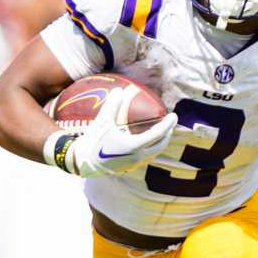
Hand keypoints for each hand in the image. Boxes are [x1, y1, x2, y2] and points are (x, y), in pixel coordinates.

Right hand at [49, 86, 178, 177]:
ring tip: (161, 132)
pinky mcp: (129, 167)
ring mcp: (134, 163)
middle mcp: (138, 156)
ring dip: (160, 142)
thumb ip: (112, 105)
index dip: (168, 124)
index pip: (158, 134)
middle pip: (160, 145)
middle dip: (167, 134)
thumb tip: (119, 90)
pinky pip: (146, 157)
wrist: (84, 162)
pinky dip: (151, 148)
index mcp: (134, 145)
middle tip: (169, 124)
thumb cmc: (94, 141)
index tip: (174, 115)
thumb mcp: (102, 121)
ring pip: (154, 153)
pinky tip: (145, 141)